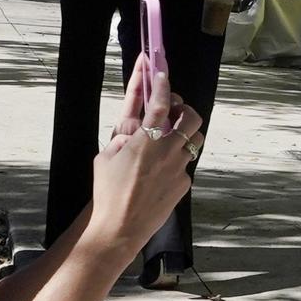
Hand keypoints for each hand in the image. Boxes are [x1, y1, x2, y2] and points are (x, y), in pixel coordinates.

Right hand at [89, 72, 202, 254]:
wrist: (119, 227)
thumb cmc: (106, 191)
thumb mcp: (105, 157)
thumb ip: (122, 138)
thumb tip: (134, 132)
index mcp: (146, 140)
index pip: (160, 104)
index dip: (162, 84)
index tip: (162, 72)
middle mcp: (167, 151)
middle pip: (192, 118)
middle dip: (185, 110)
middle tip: (172, 111)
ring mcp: (179, 168)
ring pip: (195, 142)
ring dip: (185, 135)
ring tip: (168, 139)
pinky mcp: (183, 184)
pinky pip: (184, 165)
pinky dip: (174, 162)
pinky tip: (158, 173)